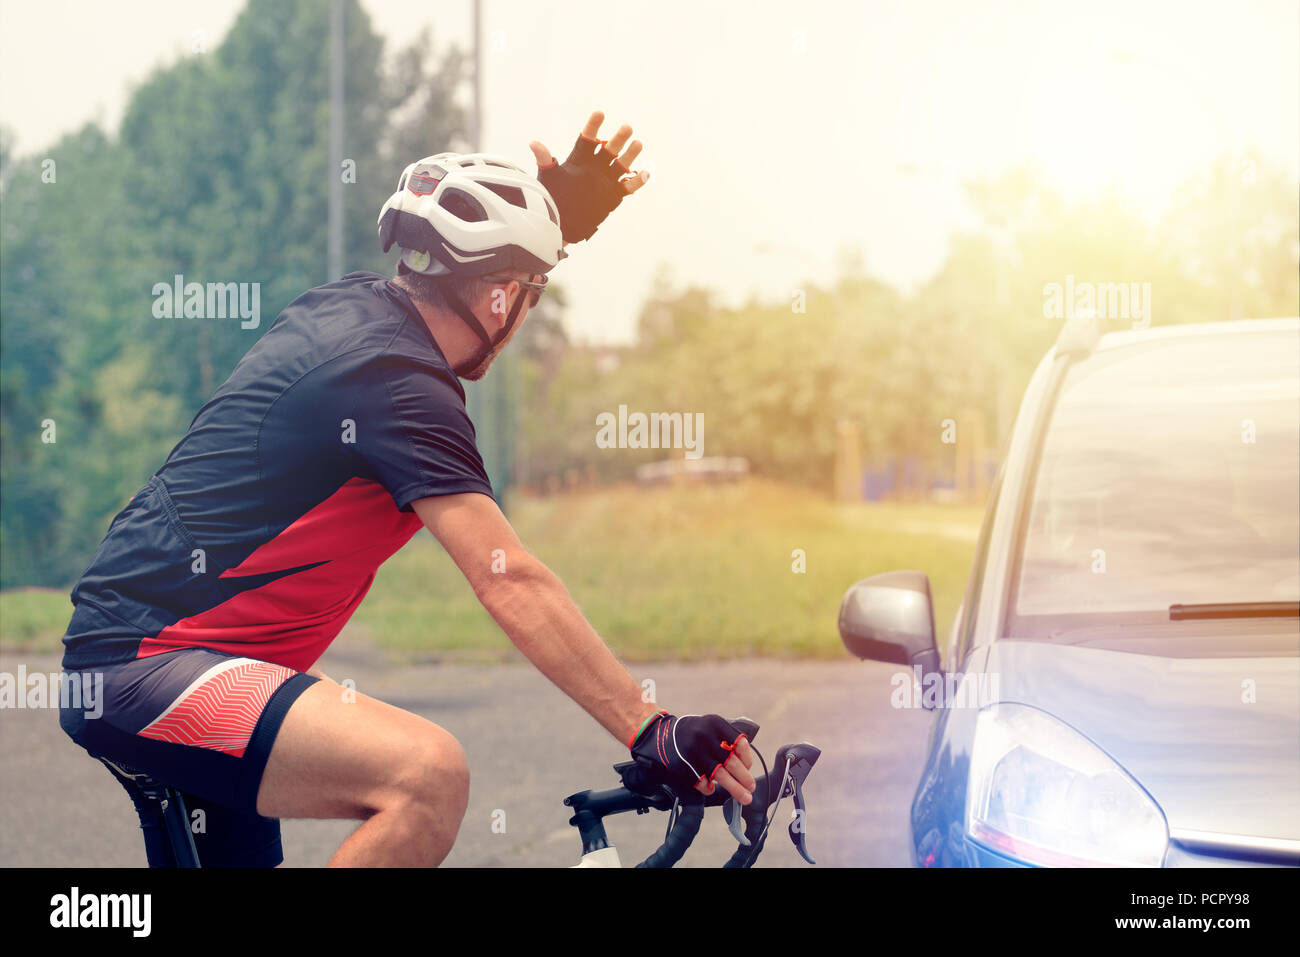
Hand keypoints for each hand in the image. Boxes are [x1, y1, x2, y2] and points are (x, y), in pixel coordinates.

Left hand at [529, 110, 649, 243]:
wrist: (561, 223)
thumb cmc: (551, 198)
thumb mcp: (548, 177)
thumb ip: (545, 159)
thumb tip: (533, 143)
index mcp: (580, 159)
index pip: (588, 138)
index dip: (593, 126)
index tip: (600, 113)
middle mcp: (595, 166)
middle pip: (609, 148)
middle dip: (619, 138)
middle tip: (626, 128)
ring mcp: (606, 180)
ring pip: (622, 164)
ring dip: (630, 154)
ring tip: (637, 144)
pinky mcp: (614, 194)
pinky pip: (629, 186)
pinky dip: (639, 180)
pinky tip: (646, 172)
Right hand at [630, 712, 757, 804]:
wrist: (661, 735)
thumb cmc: (693, 733)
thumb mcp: (710, 726)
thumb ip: (726, 740)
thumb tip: (746, 765)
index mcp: (715, 723)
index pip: (739, 743)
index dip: (747, 758)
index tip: (748, 767)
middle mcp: (705, 736)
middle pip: (731, 762)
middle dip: (744, 778)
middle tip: (751, 788)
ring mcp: (693, 752)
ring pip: (720, 775)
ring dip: (735, 788)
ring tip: (744, 797)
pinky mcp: (683, 766)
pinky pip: (702, 782)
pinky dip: (709, 788)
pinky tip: (711, 788)